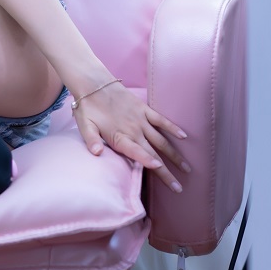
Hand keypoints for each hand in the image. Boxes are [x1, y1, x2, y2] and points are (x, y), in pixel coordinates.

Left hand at [71, 80, 189, 192]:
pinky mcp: (144, 109)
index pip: (136, 152)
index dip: (147, 160)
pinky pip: (161, 120)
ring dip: (175, 155)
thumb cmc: (88, 107)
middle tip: (178, 187)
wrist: (94, 82)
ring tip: (187, 168)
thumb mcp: (84, 125)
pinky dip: (173, 128)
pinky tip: (184, 137)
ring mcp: (140, 120)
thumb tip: (96, 153)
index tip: (159, 168)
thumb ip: (91, 140)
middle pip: (153, 153)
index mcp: (119, 136)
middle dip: (166, 171)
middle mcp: (133, 130)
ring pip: (161, 140)